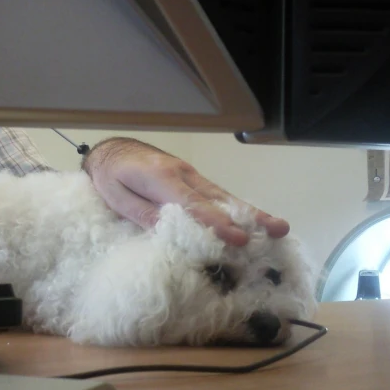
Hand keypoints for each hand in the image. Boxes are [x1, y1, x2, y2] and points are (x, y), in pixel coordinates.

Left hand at [82, 138, 289, 245]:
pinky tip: (251, 220)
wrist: (111, 150)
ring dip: (250, 212)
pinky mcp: (190, 177)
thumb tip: (169, 233)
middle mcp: (182, 173)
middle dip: (249, 215)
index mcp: (161, 177)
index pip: (193, 204)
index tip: (238, 238)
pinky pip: (215, 194)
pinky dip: (235, 207)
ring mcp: (189, 173)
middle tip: (279, 228)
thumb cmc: (110, 176)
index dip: (217, 222)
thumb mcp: (117, 197)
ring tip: (277, 226)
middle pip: (218, 198)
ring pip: (222, 195)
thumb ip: (142, 214)